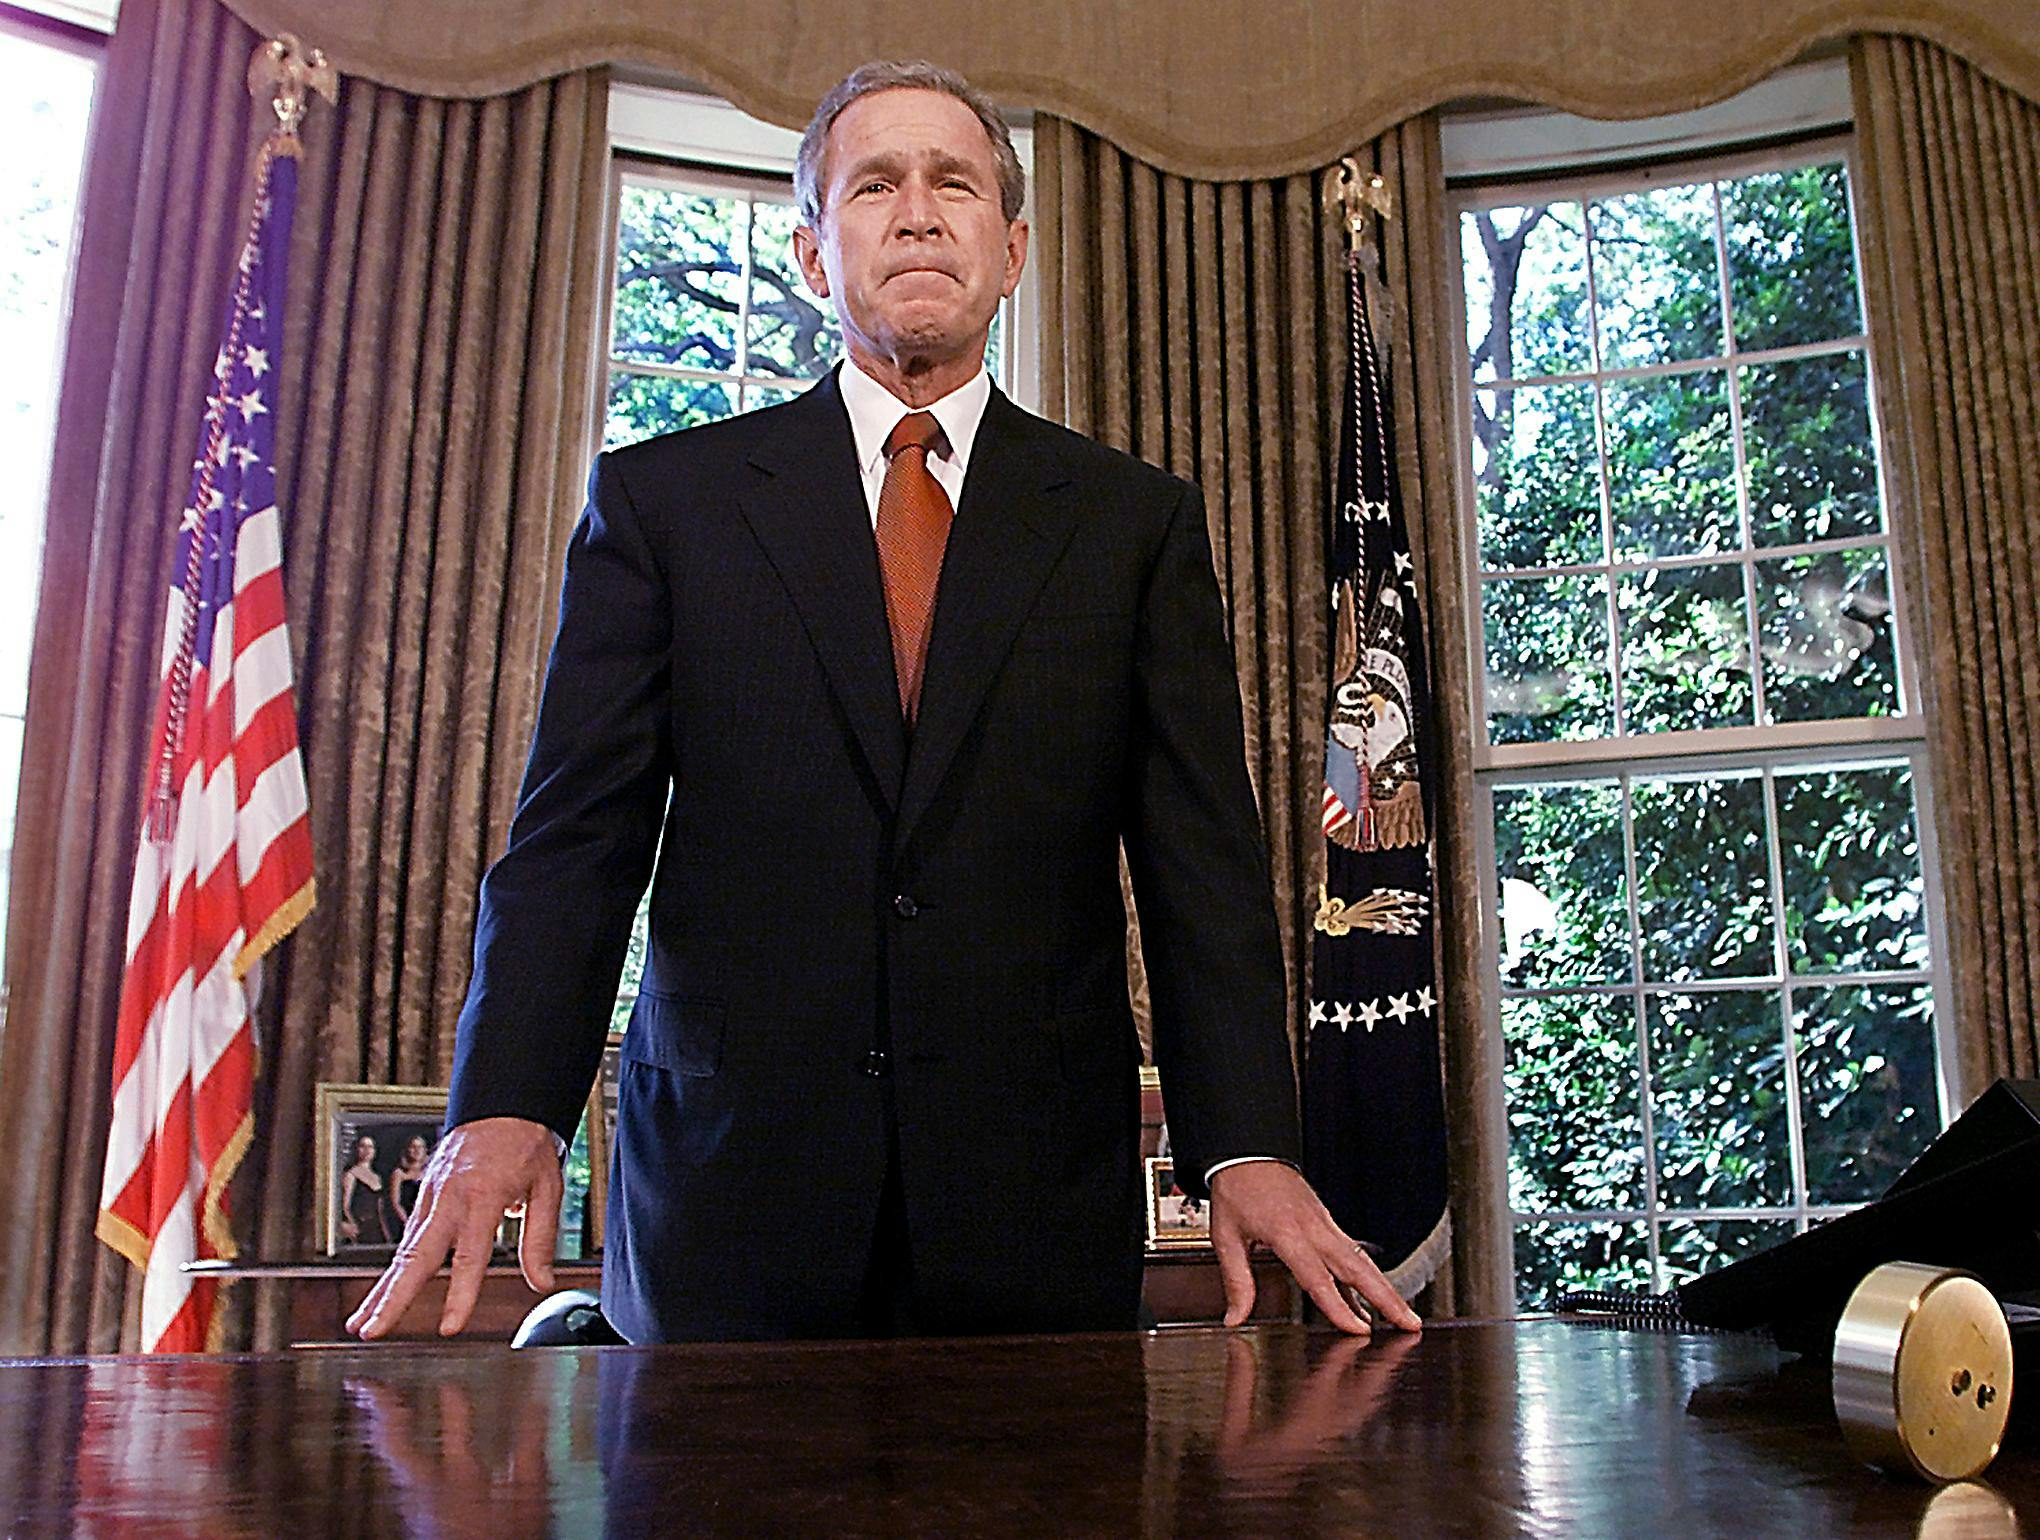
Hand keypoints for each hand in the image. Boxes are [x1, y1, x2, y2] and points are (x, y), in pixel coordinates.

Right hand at [346, 1117, 562, 1339]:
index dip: (459, 1294)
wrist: (501, 1106)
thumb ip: (540, 1238)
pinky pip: (406, 1240)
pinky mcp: (423, 1199)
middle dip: (392, 1297)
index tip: (449, 1327)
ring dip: (380, 1290)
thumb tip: (542, 1282)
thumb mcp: (547, 1187)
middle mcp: (449, 1200)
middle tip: (371, 1331)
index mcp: (482, 1197)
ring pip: (402, 1251)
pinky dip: (391, 1270)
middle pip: (416, 1257)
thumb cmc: (525, 1145)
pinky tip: (379, 1296)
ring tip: (360, 1325)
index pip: (469, 1255)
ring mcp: (431, 1198)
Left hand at [1207, 1162, 1422, 1335]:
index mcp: (1287, 1232)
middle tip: (1410, 1324)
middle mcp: (1313, 1228)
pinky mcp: (1326, 1222)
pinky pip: (1351, 1252)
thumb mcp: (1226, 1236)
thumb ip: (1236, 1281)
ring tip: (1406, 1317)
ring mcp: (1324, 1223)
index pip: (1317, 1277)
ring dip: (1385, 1289)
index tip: (1358, 1330)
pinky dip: (1367, 1277)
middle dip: (1386, 1299)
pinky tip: (1370, 1301)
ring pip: (1362, 1260)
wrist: (1247, 1150)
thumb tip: (1235, 1317)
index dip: (1339, 1306)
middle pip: (1357, 1268)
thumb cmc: (1236, 1188)